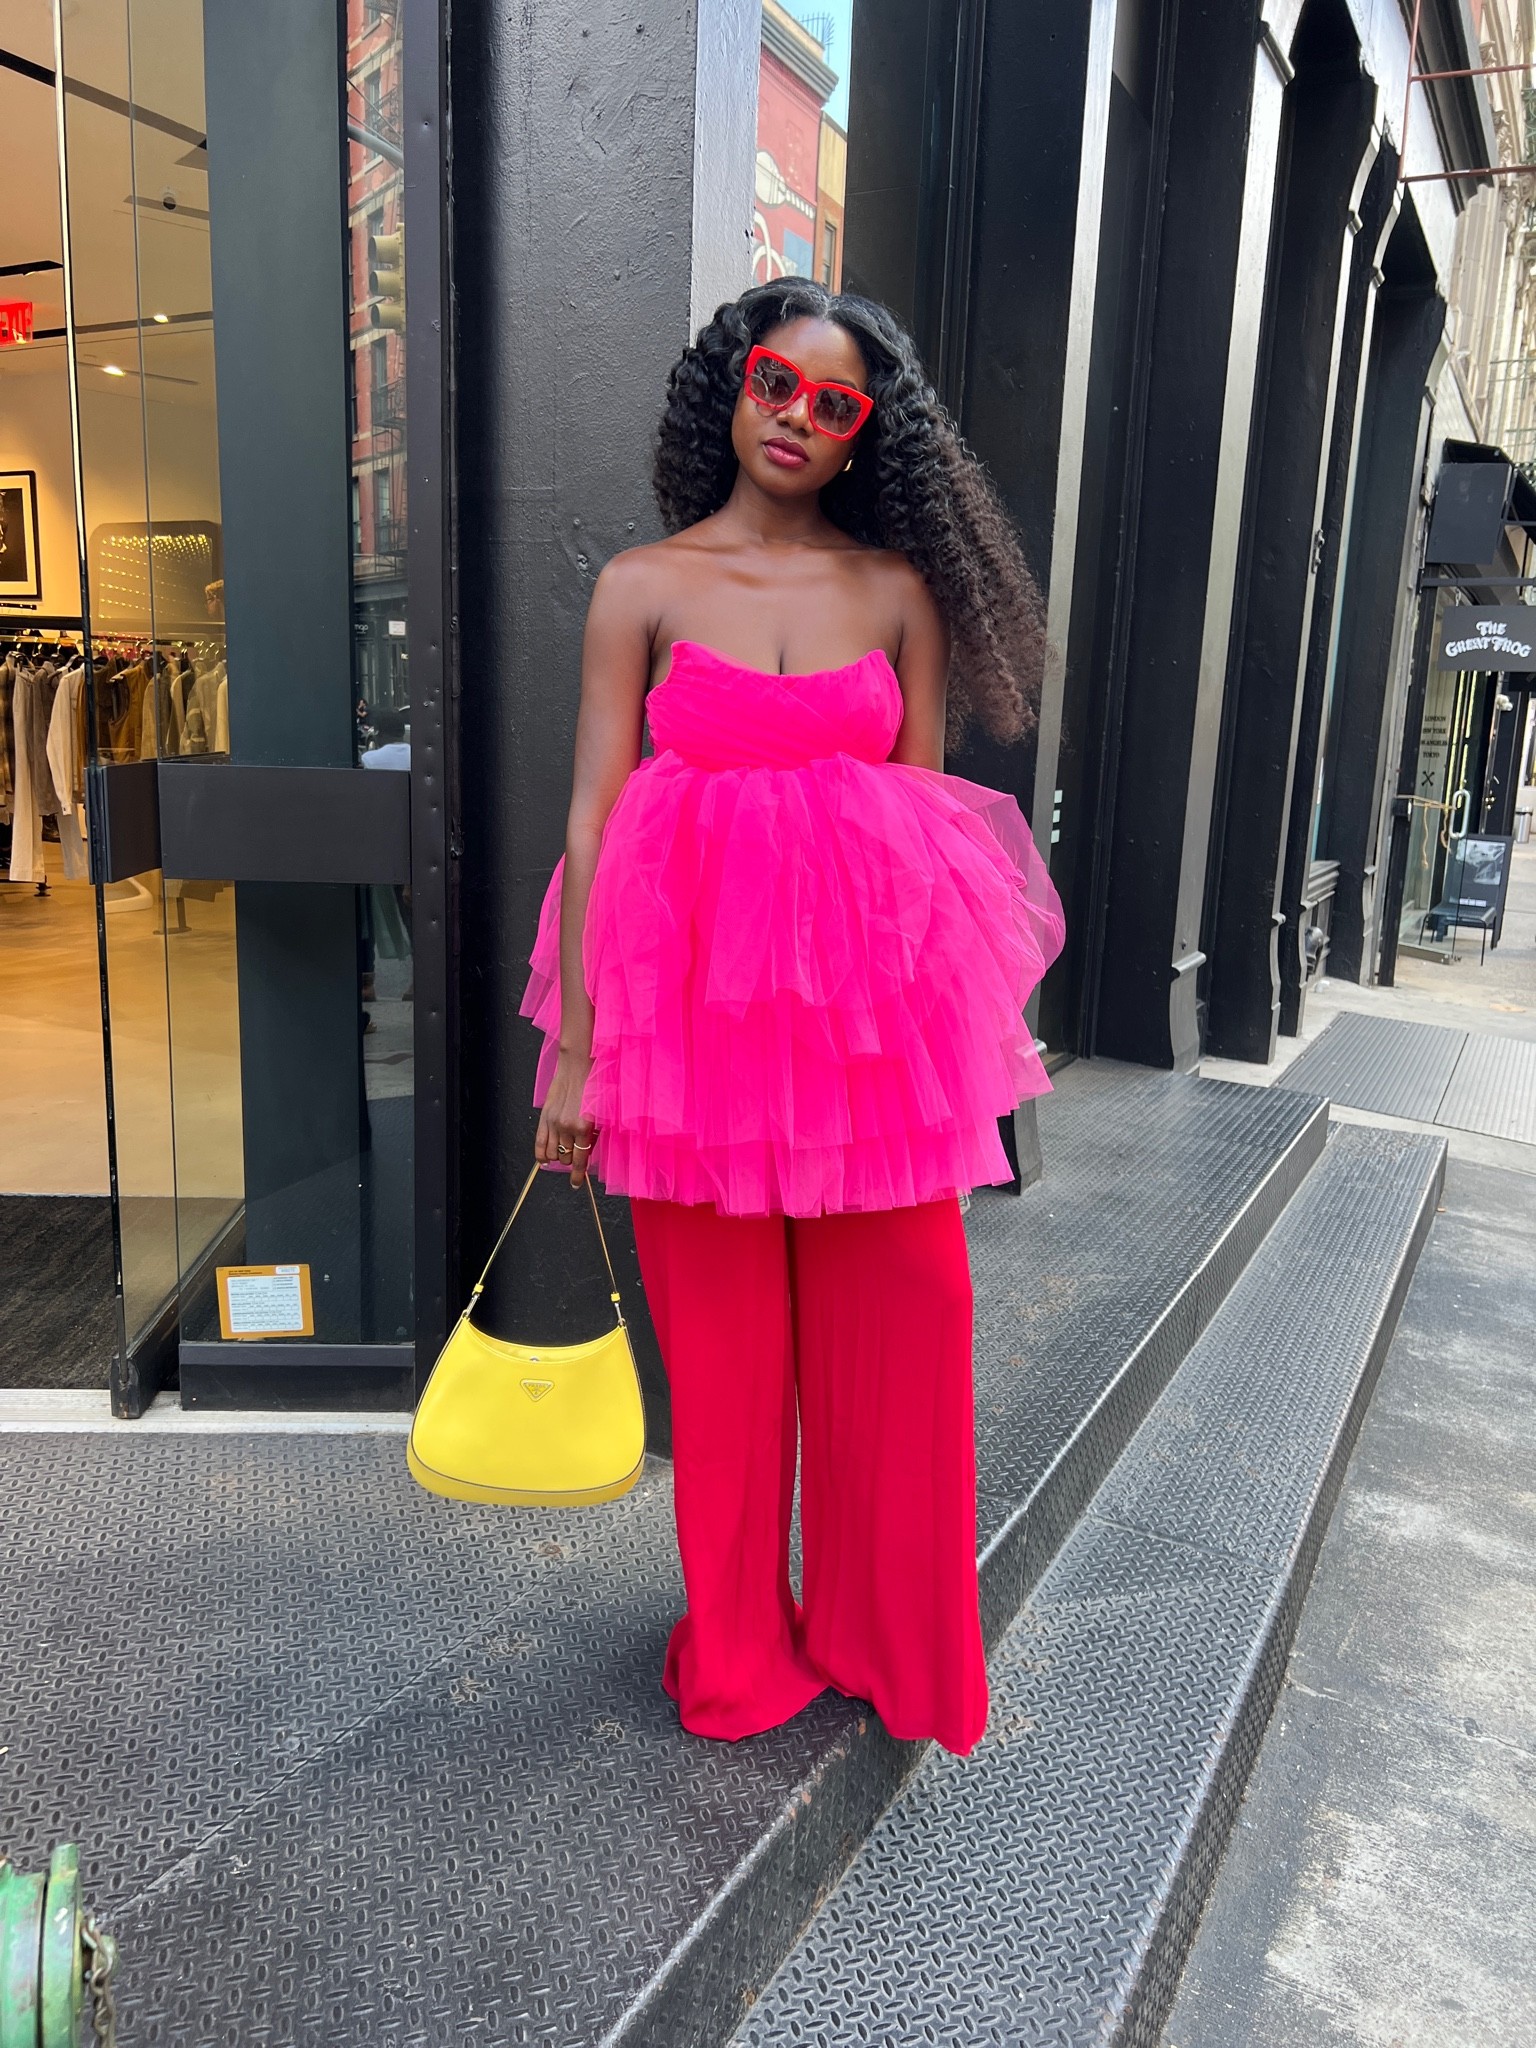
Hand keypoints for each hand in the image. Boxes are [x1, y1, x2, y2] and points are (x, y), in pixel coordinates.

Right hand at [536, 1048, 596, 1186]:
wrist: (577, 1067)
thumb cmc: (593, 1088)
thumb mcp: (600, 1114)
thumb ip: (594, 1135)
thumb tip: (587, 1152)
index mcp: (583, 1127)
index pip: (579, 1160)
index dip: (577, 1175)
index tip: (576, 1183)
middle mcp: (566, 1127)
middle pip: (565, 1158)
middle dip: (570, 1159)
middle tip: (576, 1153)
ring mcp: (553, 1122)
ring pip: (552, 1153)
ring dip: (558, 1156)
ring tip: (564, 1152)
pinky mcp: (545, 1116)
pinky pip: (539, 1142)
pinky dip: (541, 1153)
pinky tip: (544, 1159)